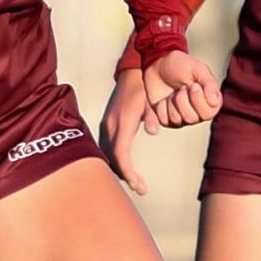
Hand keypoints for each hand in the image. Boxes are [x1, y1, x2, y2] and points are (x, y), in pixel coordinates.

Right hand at [98, 67, 154, 195]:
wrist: (131, 73)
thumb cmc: (143, 88)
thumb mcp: (150, 102)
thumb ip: (151, 117)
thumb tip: (153, 131)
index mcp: (122, 122)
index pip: (121, 155)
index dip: (129, 173)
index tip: (139, 185)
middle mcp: (111, 126)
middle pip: (113, 160)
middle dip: (126, 176)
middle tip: (142, 188)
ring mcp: (107, 126)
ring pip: (108, 156)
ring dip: (121, 170)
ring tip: (137, 181)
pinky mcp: (107, 125)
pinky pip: (108, 149)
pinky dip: (117, 161)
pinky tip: (128, 166)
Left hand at [145, 49, 221, 129]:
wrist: (157, 66)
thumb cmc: (180, 66)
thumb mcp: (198, 69)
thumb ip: (210, 83)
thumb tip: (214, 102)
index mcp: (208, 102)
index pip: (208, 113)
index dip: (198, 99)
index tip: (193, 85)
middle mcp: (196, 113)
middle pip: (191, 118)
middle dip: (182, 99)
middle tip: (181, 88)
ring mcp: (181, 118)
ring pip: (176, 120)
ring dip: (171, 102)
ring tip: (172, 92)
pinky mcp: (166, 120)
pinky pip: (163, 120)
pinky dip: (160, 108)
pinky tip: (163, 99)